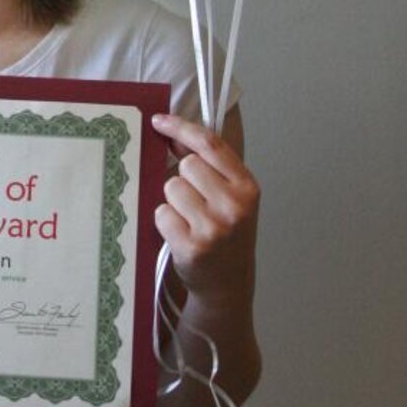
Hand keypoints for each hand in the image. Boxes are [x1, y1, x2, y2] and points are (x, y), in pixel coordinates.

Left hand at [152, 109, 258, 308]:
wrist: (228, 286)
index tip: (158, 121)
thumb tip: (173, 134)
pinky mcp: (192, 247)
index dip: (181, 127)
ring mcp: (214, 228)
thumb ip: (208, 165)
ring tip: (189, 221)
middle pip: (187, 165)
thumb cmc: (227, 235)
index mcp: (247, 187)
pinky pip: (161, 213)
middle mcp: (235, 205)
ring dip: (174, 202)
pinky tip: (181, 235)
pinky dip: (166, 221)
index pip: (210, 144)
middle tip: (196, 203)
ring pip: (171, 188)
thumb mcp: (230, 196)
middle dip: (184, 179)